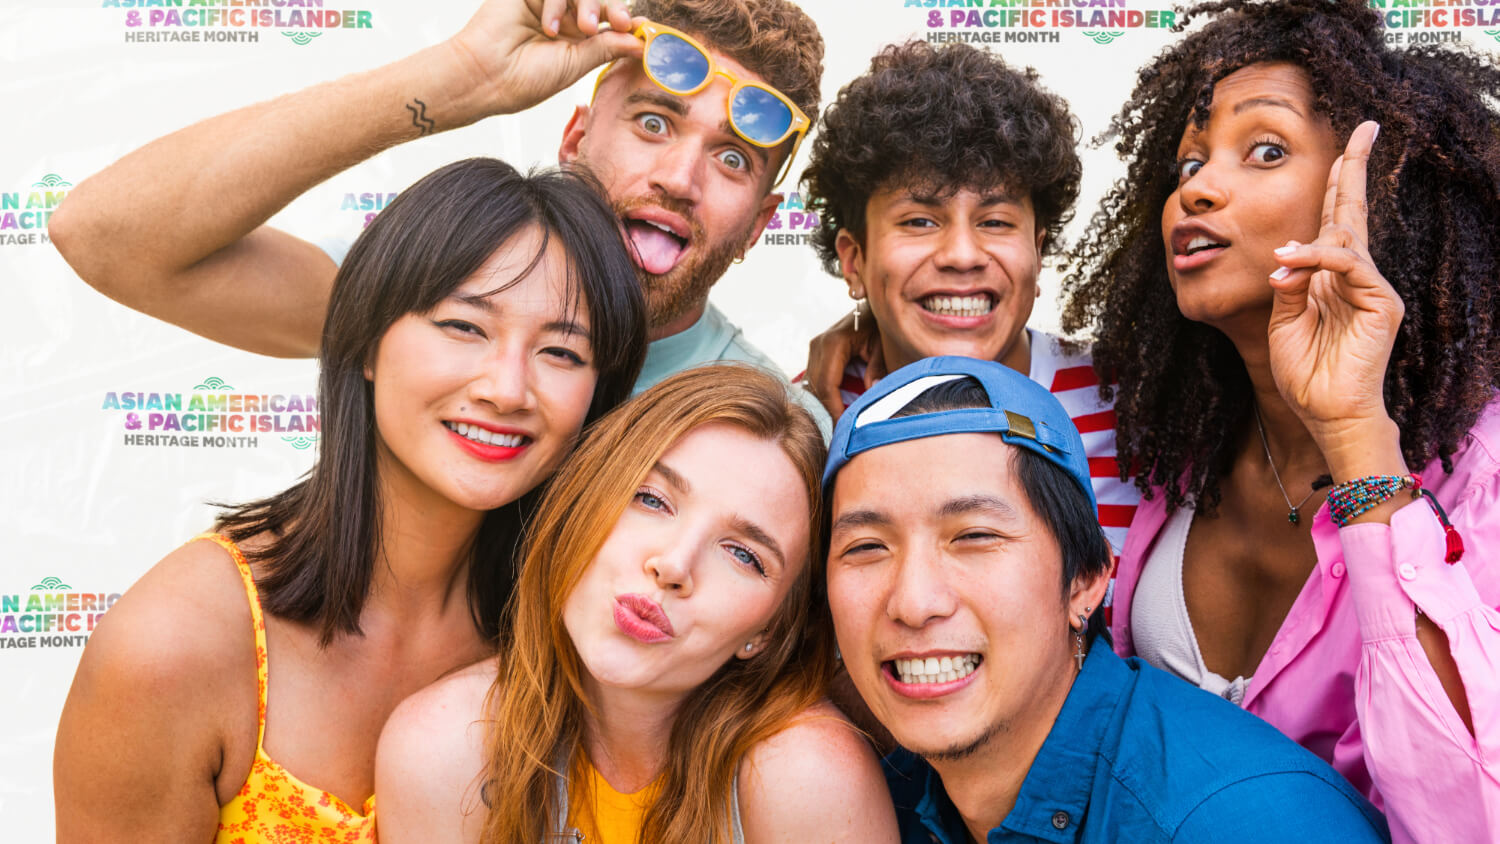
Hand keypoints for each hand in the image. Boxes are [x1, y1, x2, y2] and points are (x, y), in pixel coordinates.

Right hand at [448, 0, 641, 118]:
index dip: (627, 22)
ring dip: (587, 4)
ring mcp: (548, 3)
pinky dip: (556, 4)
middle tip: (618, 22)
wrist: (485, 77)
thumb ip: (606, 47)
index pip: (609, 22)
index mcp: (578, 40)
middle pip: (600, 0)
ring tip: (580, 27)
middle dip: (613, 8)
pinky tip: (546, 26)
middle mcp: (565, 18)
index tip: (641, 29)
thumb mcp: (574, 64)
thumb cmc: (525, 80)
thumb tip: (640, 41)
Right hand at [805, 308, 883, 419]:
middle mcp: (818, 345)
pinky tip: (832, 411)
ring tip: (836, 425)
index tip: (843, 428)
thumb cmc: (879, 326)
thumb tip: (872, 391)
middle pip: (816, 387)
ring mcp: (814, 348)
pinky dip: (823, 396)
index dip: (834, 408)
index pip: (828, 384)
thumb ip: (878, 367)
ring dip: (823, 405)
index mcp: (834, 343)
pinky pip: (815, 379)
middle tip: (838, 434)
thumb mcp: (883, 345)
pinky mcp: (816, 353)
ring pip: (812, 385)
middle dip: (826, 411)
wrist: (871, 309)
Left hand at [1266, 121, 1406, 471]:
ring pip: (1344, 239)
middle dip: (1356, 168)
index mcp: (1330, 277)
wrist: (1324, 412)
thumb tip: (1286, 254)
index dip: (1338, 184)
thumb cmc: (1303, 371)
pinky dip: (1318, 260)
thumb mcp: (1282, 320)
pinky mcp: (1382, 302)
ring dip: (1309, 244)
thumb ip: (1288, 283)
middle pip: (1353, 212)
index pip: (1334, 222)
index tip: (1346, 146)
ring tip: (1283, 260)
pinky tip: (1293, 265)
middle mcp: (1354, 276)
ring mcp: (1372, 287)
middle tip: (1366, 127)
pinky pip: (1349, 265)